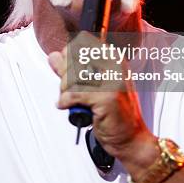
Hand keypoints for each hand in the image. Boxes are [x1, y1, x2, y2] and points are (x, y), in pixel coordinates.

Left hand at [48, 32, 152, 156]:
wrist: (130, 138)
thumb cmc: (113, 113)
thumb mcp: (92, 85)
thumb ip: (72, 69)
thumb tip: (53, 57)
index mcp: (113, 58)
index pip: (79, 44)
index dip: (68, 59)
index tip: (70, 74)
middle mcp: (114, 65)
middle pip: (71, 60)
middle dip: (64, 78)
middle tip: (72, 92)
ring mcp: (111, 80)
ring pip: (70, 78)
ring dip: (65, 92)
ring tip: (74, 101)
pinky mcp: (105, 96)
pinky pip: (72, 94)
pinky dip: (66, 103)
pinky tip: (71, 107)